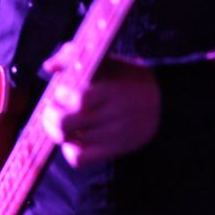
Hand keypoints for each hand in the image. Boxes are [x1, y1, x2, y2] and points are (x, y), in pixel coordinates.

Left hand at [42, 44, 160, 167]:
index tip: (61, 90)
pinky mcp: (113, 150)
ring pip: (68, 142)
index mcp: (111, 90)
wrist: (165, 102)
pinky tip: (73, 139)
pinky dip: (69, 150)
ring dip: (56, 132)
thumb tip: (49, 67)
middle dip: (50, 116)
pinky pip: (79, 159)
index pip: (78, 100)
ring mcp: (112, 135)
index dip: (61, 95)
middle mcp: (112, 115)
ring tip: (59, 122)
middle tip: (52, 109)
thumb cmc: (129, 78)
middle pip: (64, 124)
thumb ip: (75, 56)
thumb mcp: (108, 60)